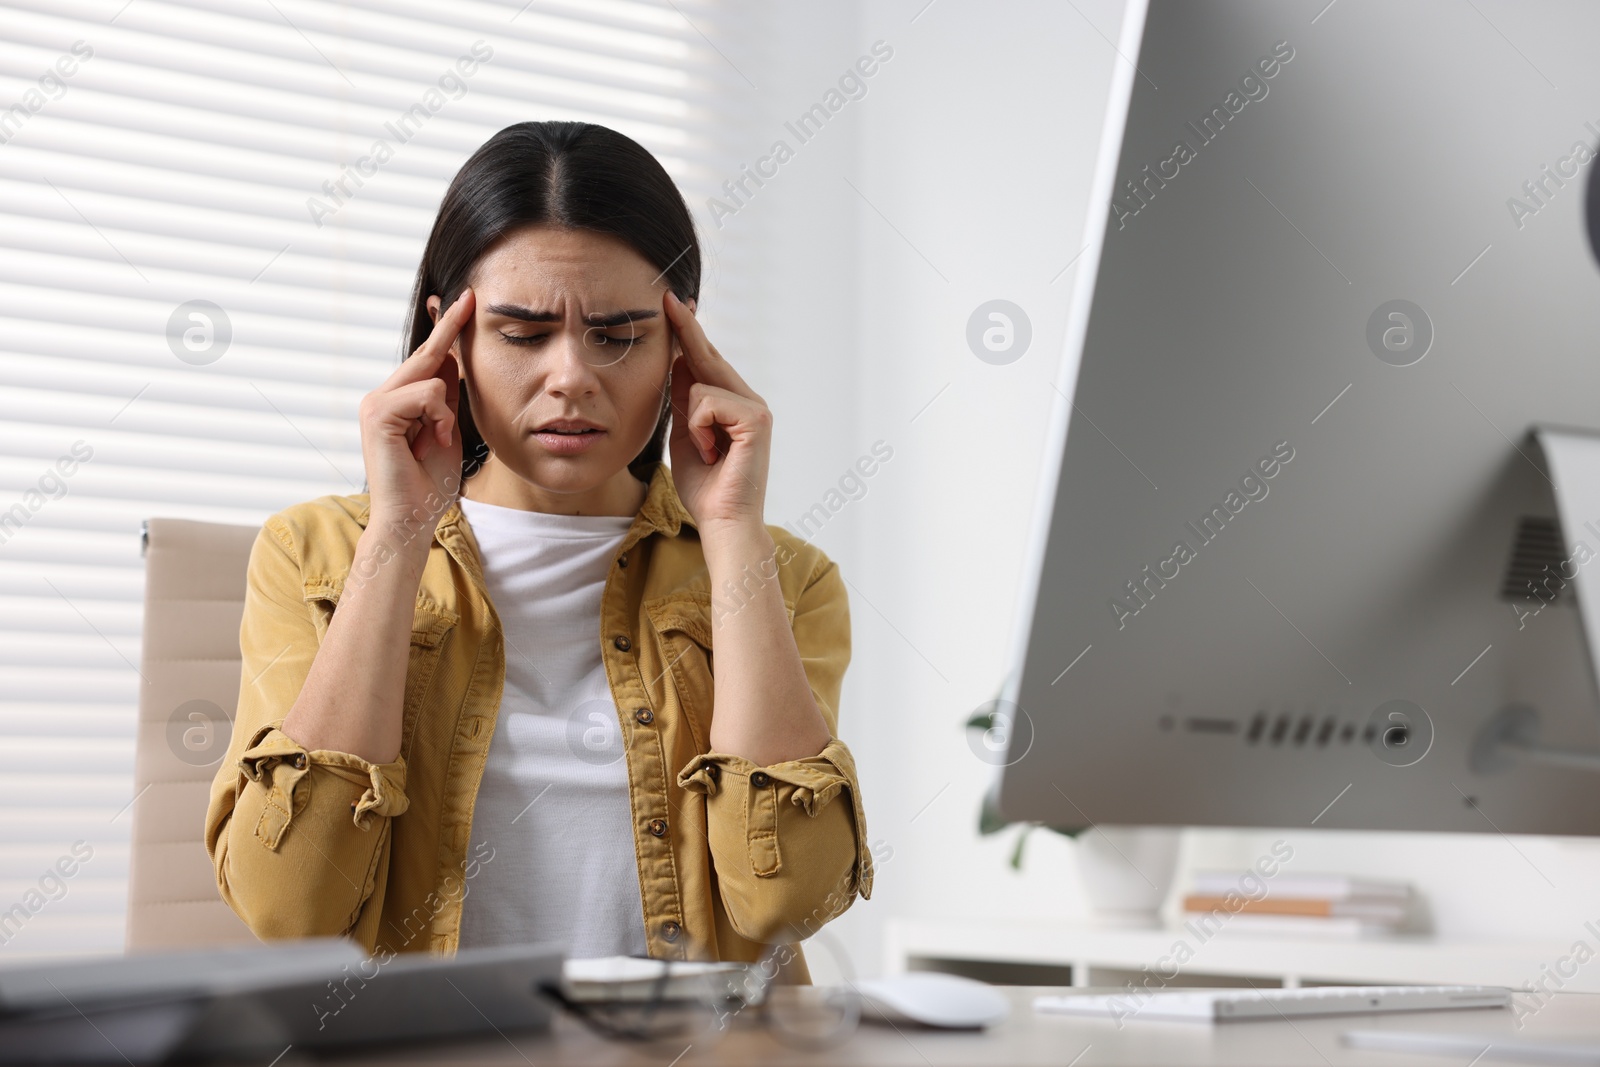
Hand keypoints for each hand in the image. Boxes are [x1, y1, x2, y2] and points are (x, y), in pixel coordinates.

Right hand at [360, 288, 473, 539]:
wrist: (411, 517)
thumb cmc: (428, 482)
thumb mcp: (446, 430)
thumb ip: (447, 398)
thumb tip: (455, 359)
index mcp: (399, 400)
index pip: (426, 358)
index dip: (444, 328)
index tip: (461, 299)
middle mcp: (383, 396)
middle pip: (426, 354)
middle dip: (450, 328)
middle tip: (470, 296)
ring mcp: (376, 402)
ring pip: (431, 376)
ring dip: (446, 411)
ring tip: (438, 439)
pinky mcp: (378, 413)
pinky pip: (427, 394)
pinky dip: (439, 418)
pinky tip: (431, 441)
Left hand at [663, 290, 770, 533]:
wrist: (723, 521)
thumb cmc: (705, 487)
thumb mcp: (686, 435)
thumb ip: (684, 401)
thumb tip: (676, 362)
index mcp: (734, 405)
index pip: (706, 363)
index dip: (688, 334)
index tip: (674, 305)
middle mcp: (749, 401)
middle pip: (709, 358)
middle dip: (687, 330)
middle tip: (668, 298)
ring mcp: (756, 408)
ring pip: (702, 383)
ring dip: (692, 421)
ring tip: (705, 451)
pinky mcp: (756, 419)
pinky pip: (707, 401)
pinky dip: (699, 428)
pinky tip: (710, 451)